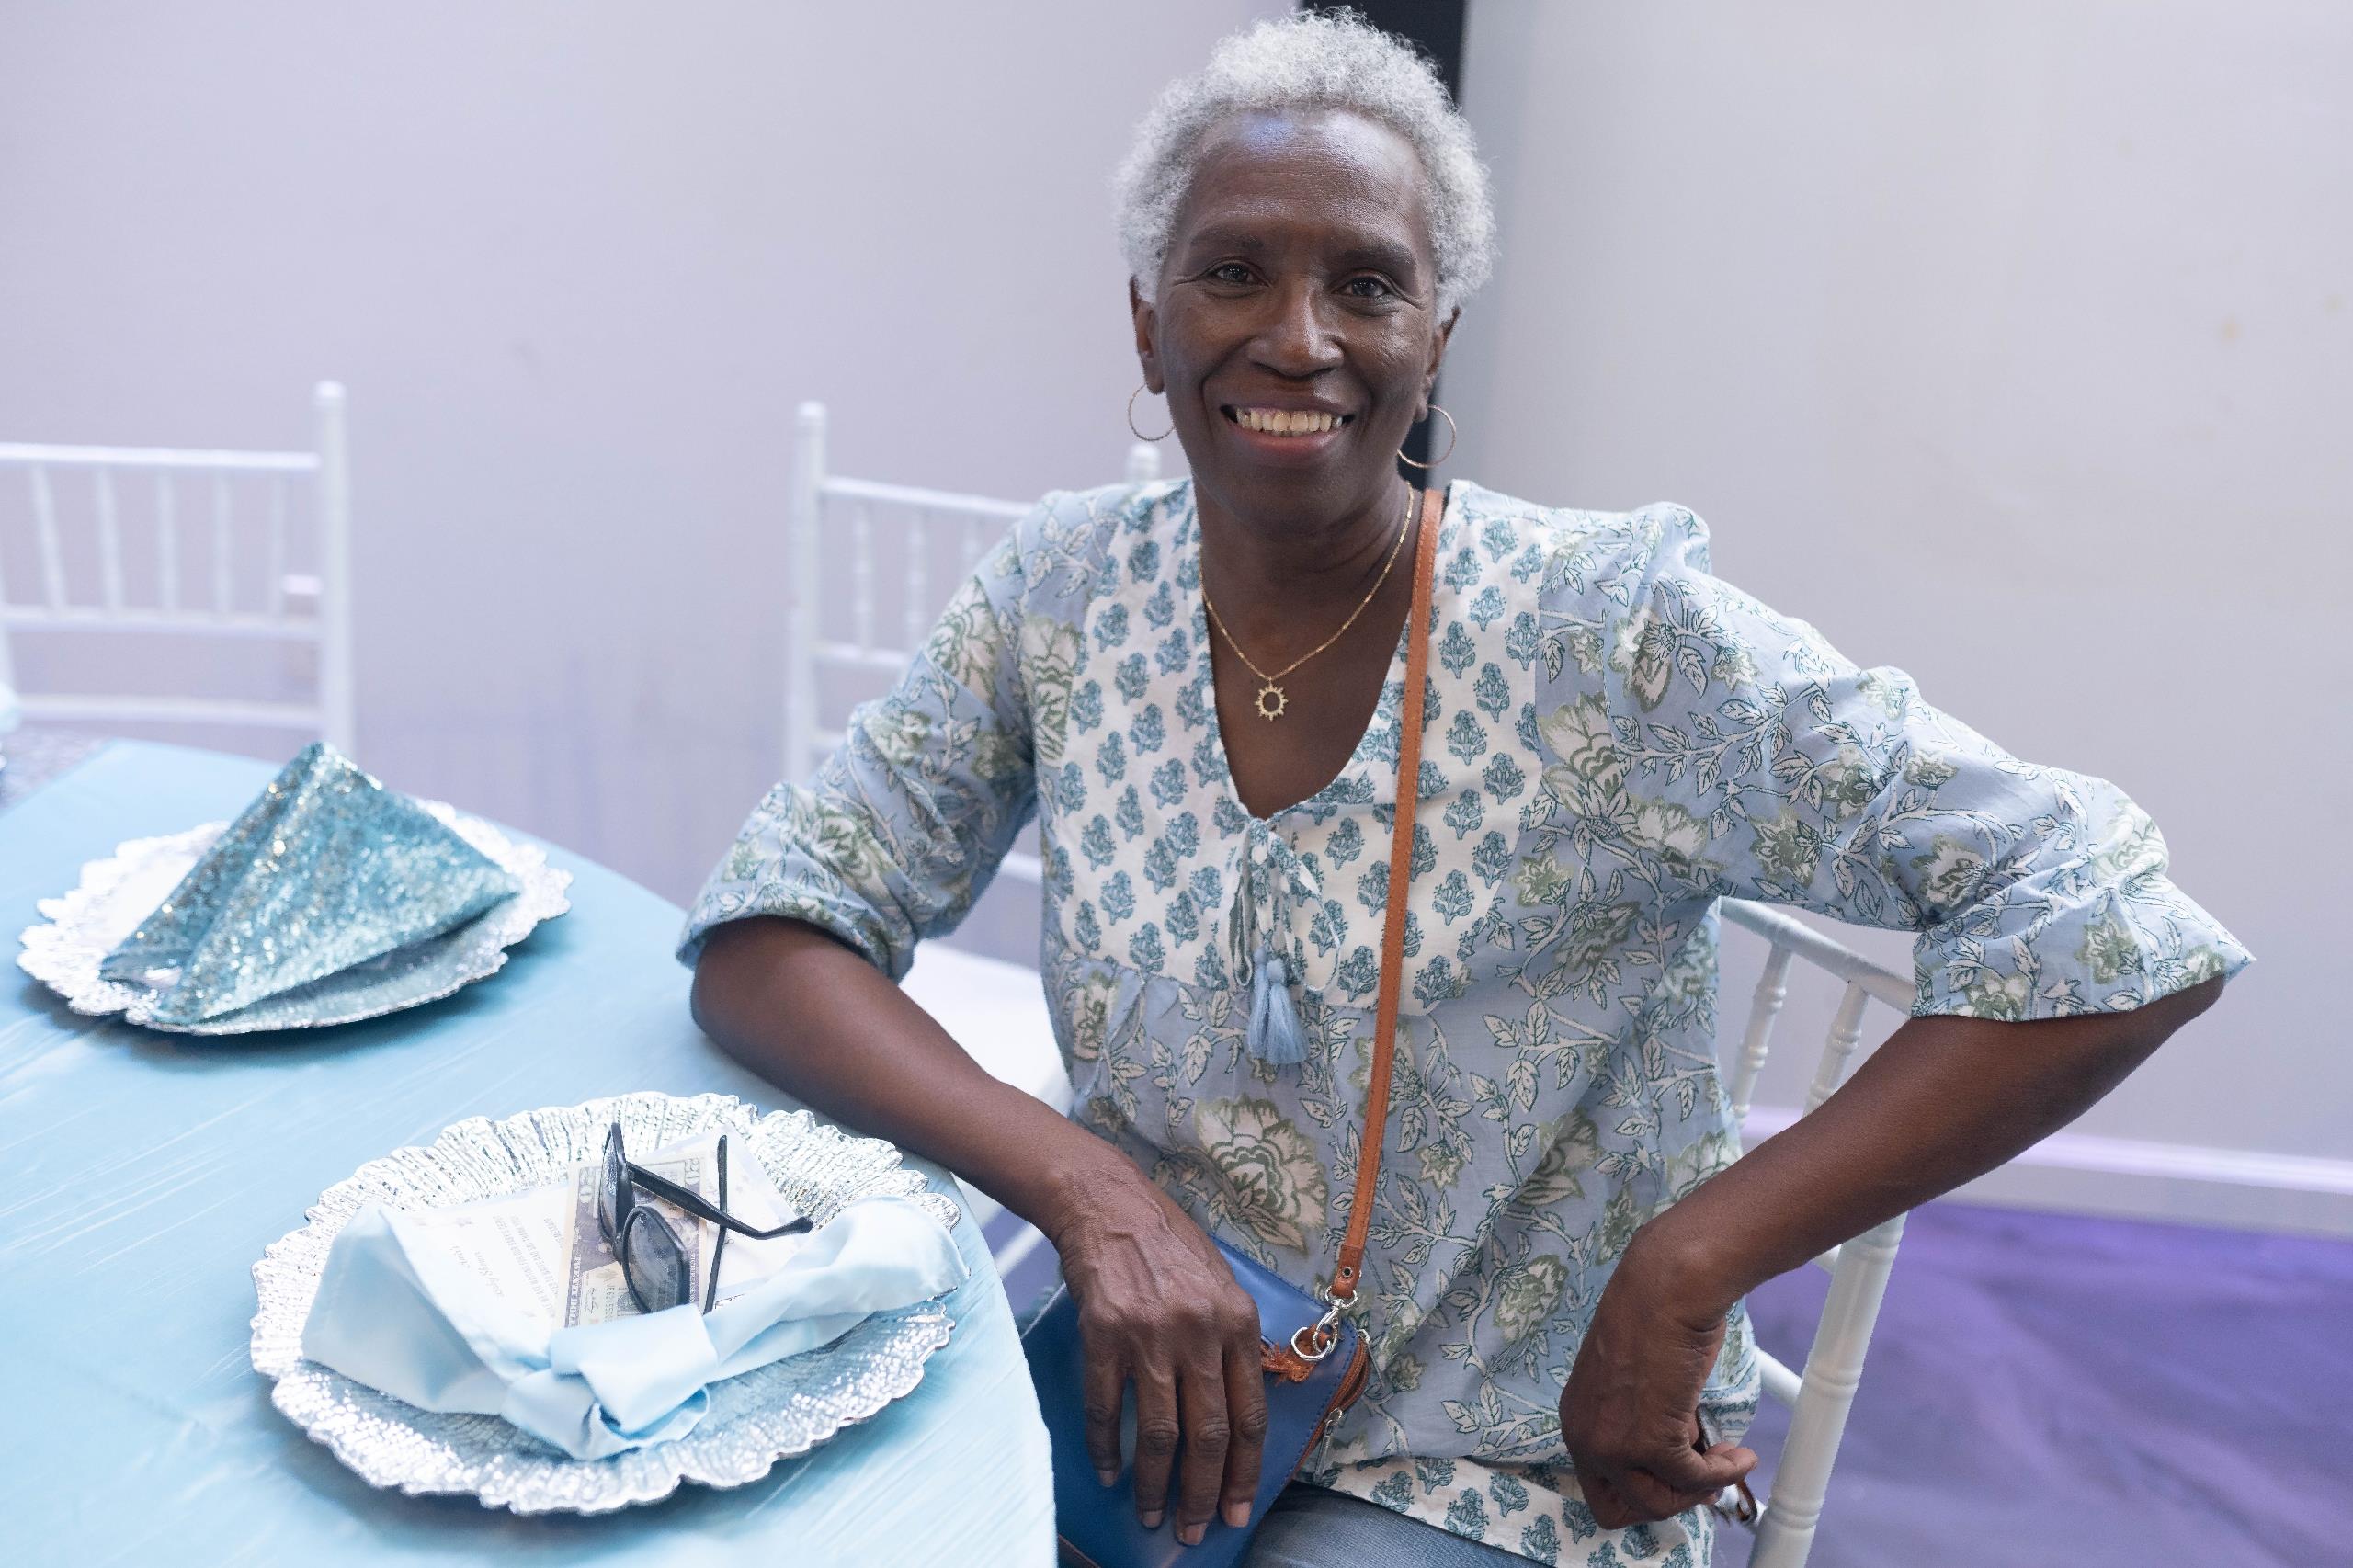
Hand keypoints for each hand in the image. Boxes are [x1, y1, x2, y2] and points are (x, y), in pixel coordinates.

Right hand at [1045, 1161, 1267, 1545]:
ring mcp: (1150, 1335)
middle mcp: (1199, 1332)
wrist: (1107, 1203)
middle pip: (1207, 1434)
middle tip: (1192, 1529)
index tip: (1235, 1508)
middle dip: (1201, 1492)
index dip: (1243, 1471)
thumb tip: (1240, 1403)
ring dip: (1156, 1483)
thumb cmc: (1168, 1244)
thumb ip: (1233, 1340)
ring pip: (1160, 1432)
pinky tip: (1110, 1472)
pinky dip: (1108, 1447)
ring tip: (1153, 1514)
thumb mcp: (1221, 1283)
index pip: (1249, 1415)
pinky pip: (1108, 1408)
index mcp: (1237, 1321)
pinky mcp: (1104, 1335)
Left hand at [1559, 1235, 1755, 1529]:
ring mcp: (1611, 1445)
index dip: (1645, 1488)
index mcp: (1577, 1419)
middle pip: (1621, 1509)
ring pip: (1657, 1504)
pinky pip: (1693, 1481)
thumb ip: (1650, 1424)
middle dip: (1667, 1499)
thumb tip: (1685, 1461)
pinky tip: (1741, 1454)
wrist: (1667, 1288)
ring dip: (1699, 1489)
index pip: (1600, 1487)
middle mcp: (1584, 1437)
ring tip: (1726, 1460)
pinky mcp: (1648, 1443)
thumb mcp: (1639, 1385)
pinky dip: (1724, 1474)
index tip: (1679, 1476)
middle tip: (1703, 1477)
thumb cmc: (1657, 1319)